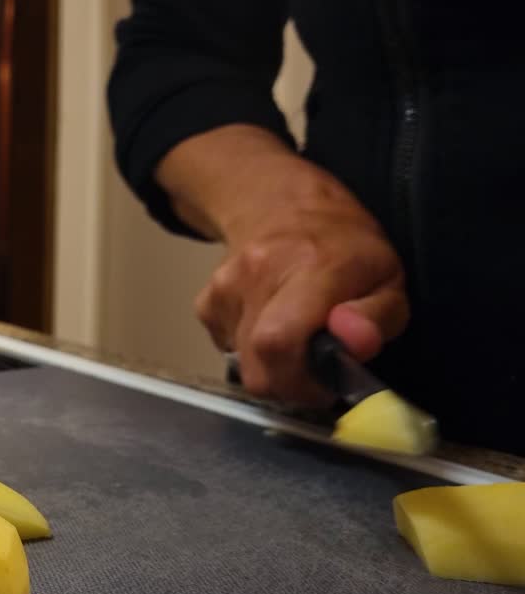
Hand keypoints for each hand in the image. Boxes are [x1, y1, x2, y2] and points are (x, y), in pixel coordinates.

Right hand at [156, 125, 408, 406]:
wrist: (280, 206)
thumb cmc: (342, 246)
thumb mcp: (387, 278)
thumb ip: (376, 316)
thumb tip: (354, 342)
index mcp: (311, 267)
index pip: (280, 341)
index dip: (301, 382)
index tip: (325, 387)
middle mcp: (258, 274)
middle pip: (255, 367)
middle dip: (287, 386)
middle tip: (313, 375)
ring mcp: (224, 288)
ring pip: (243, 363)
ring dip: (271, 366)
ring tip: (296, 338)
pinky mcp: (206, 303)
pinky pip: (228, 348)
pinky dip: (250, 350)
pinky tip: (269, 324)